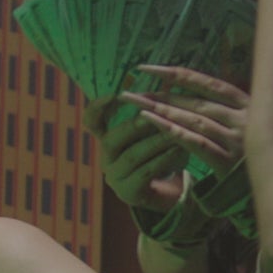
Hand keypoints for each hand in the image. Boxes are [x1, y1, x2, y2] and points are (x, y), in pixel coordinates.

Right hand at [83, 96, 185, 212]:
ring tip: (175, 130)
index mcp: (108, 138)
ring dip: (154, 141)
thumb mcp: (154, 132)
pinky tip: (179, 150)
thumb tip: (165, 80)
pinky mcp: (130, 193)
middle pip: (112, 139)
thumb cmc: (163, 154)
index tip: (115, 94)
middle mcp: (107, 158)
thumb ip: (152, 112)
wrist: (172, 193)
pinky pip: (145, 173)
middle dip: (134, 125)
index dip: (99, 107)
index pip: (92, 120)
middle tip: (153, 112)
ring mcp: (116, 177)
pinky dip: (163, 160)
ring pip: (132, 156)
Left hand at [121, 64, 247, 177]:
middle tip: (134, 90)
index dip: (179, 74)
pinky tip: (152, 123)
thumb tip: (198, 96)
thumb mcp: (251, 128)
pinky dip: (173, 130)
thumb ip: (229, 113)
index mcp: (250, 106)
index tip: (150, 69)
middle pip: (198, 101)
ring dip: (163, 110)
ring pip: (194, 119)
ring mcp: (238, 141)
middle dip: (163, 94)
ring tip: (137, 105)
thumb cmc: (259, 160)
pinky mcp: (229, 163)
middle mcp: (245, 119)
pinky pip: (195, 143)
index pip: (210, 84)